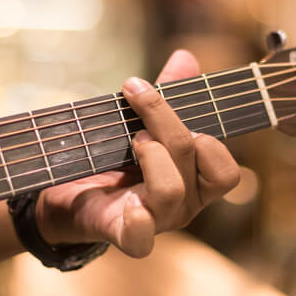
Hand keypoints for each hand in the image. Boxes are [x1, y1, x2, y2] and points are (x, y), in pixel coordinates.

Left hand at [36, 50, 240, 256]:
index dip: (210, 142)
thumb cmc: (114, 159)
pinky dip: (138, 221)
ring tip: (132, 141)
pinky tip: (131, 205)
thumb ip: (169, 96)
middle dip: (165, 118)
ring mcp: (157, 222)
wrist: (69, 195)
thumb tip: (185, 57)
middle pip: (193, 158)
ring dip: (151, 155)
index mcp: (195, 182)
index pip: (226, 173)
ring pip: (171, 190)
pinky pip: (141, 239)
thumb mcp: (142, 123)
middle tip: (137, 98)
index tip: (182, 114)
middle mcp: (183, 205)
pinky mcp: (124, 235)